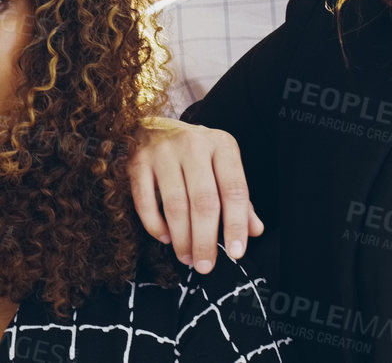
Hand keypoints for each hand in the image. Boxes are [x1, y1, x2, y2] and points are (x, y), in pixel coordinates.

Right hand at [128, 117, 262, 273]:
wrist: (151, 126)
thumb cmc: (194, 153)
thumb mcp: (221, 166)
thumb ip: (237, 197)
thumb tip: (254, 230)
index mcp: (221, 145)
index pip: (234, 190)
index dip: (236, 225)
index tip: (235, 253)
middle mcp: (192, 145)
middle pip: (203, 201)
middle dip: (205, 239)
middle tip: (205, 265)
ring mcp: (162, 152)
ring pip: (175, 204)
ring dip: (181, 238)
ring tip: (187, 257)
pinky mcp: (136, 161)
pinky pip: (145, 201)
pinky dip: (155, 225)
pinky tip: (165, 238)